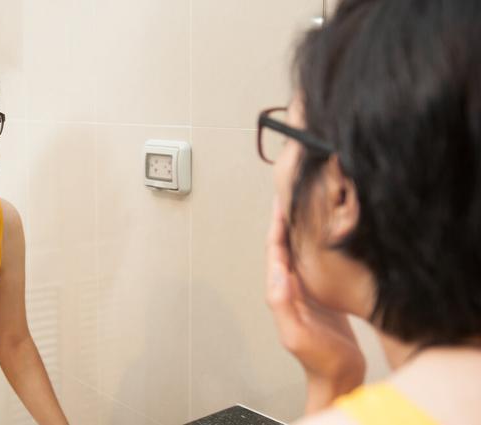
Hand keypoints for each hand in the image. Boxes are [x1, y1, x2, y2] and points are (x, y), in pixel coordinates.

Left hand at [265, 200, 364, 411]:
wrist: (340, 376)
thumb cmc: (320, 360)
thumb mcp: (297, 334)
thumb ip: (283, 304)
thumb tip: (277, 271)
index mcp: (282, 292)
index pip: (275, 251)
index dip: (276, 226)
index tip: (281, 202)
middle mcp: (291, 286)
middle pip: (285, 245)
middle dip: (286, 220)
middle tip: (291, 193)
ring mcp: (307, 288)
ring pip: (300, 250)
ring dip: (300, 228)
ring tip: (307, 204)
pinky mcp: (323, 292)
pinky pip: (316, 260)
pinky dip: (318, 243)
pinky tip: (326, 232)